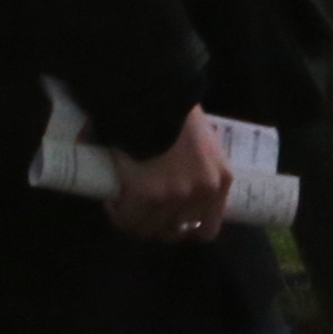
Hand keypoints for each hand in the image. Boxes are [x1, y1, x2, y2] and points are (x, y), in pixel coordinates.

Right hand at [107, 111, 235, 242]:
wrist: (156, 101)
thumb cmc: (179, 117)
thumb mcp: (206, 146)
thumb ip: (201, 172)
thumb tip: (183, 193)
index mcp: (220, 182)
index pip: (208, 228)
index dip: (186, 229)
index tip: (171, 222)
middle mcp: (202, 194)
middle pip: (176, 232)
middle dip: (156, 226)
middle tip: (142, 214)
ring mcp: (174, 197)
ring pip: (149, 229)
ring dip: (134, 220)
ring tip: (124, 207)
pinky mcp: (146, 196)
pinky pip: (128, 218)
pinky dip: (117, 213)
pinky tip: (112, 201)